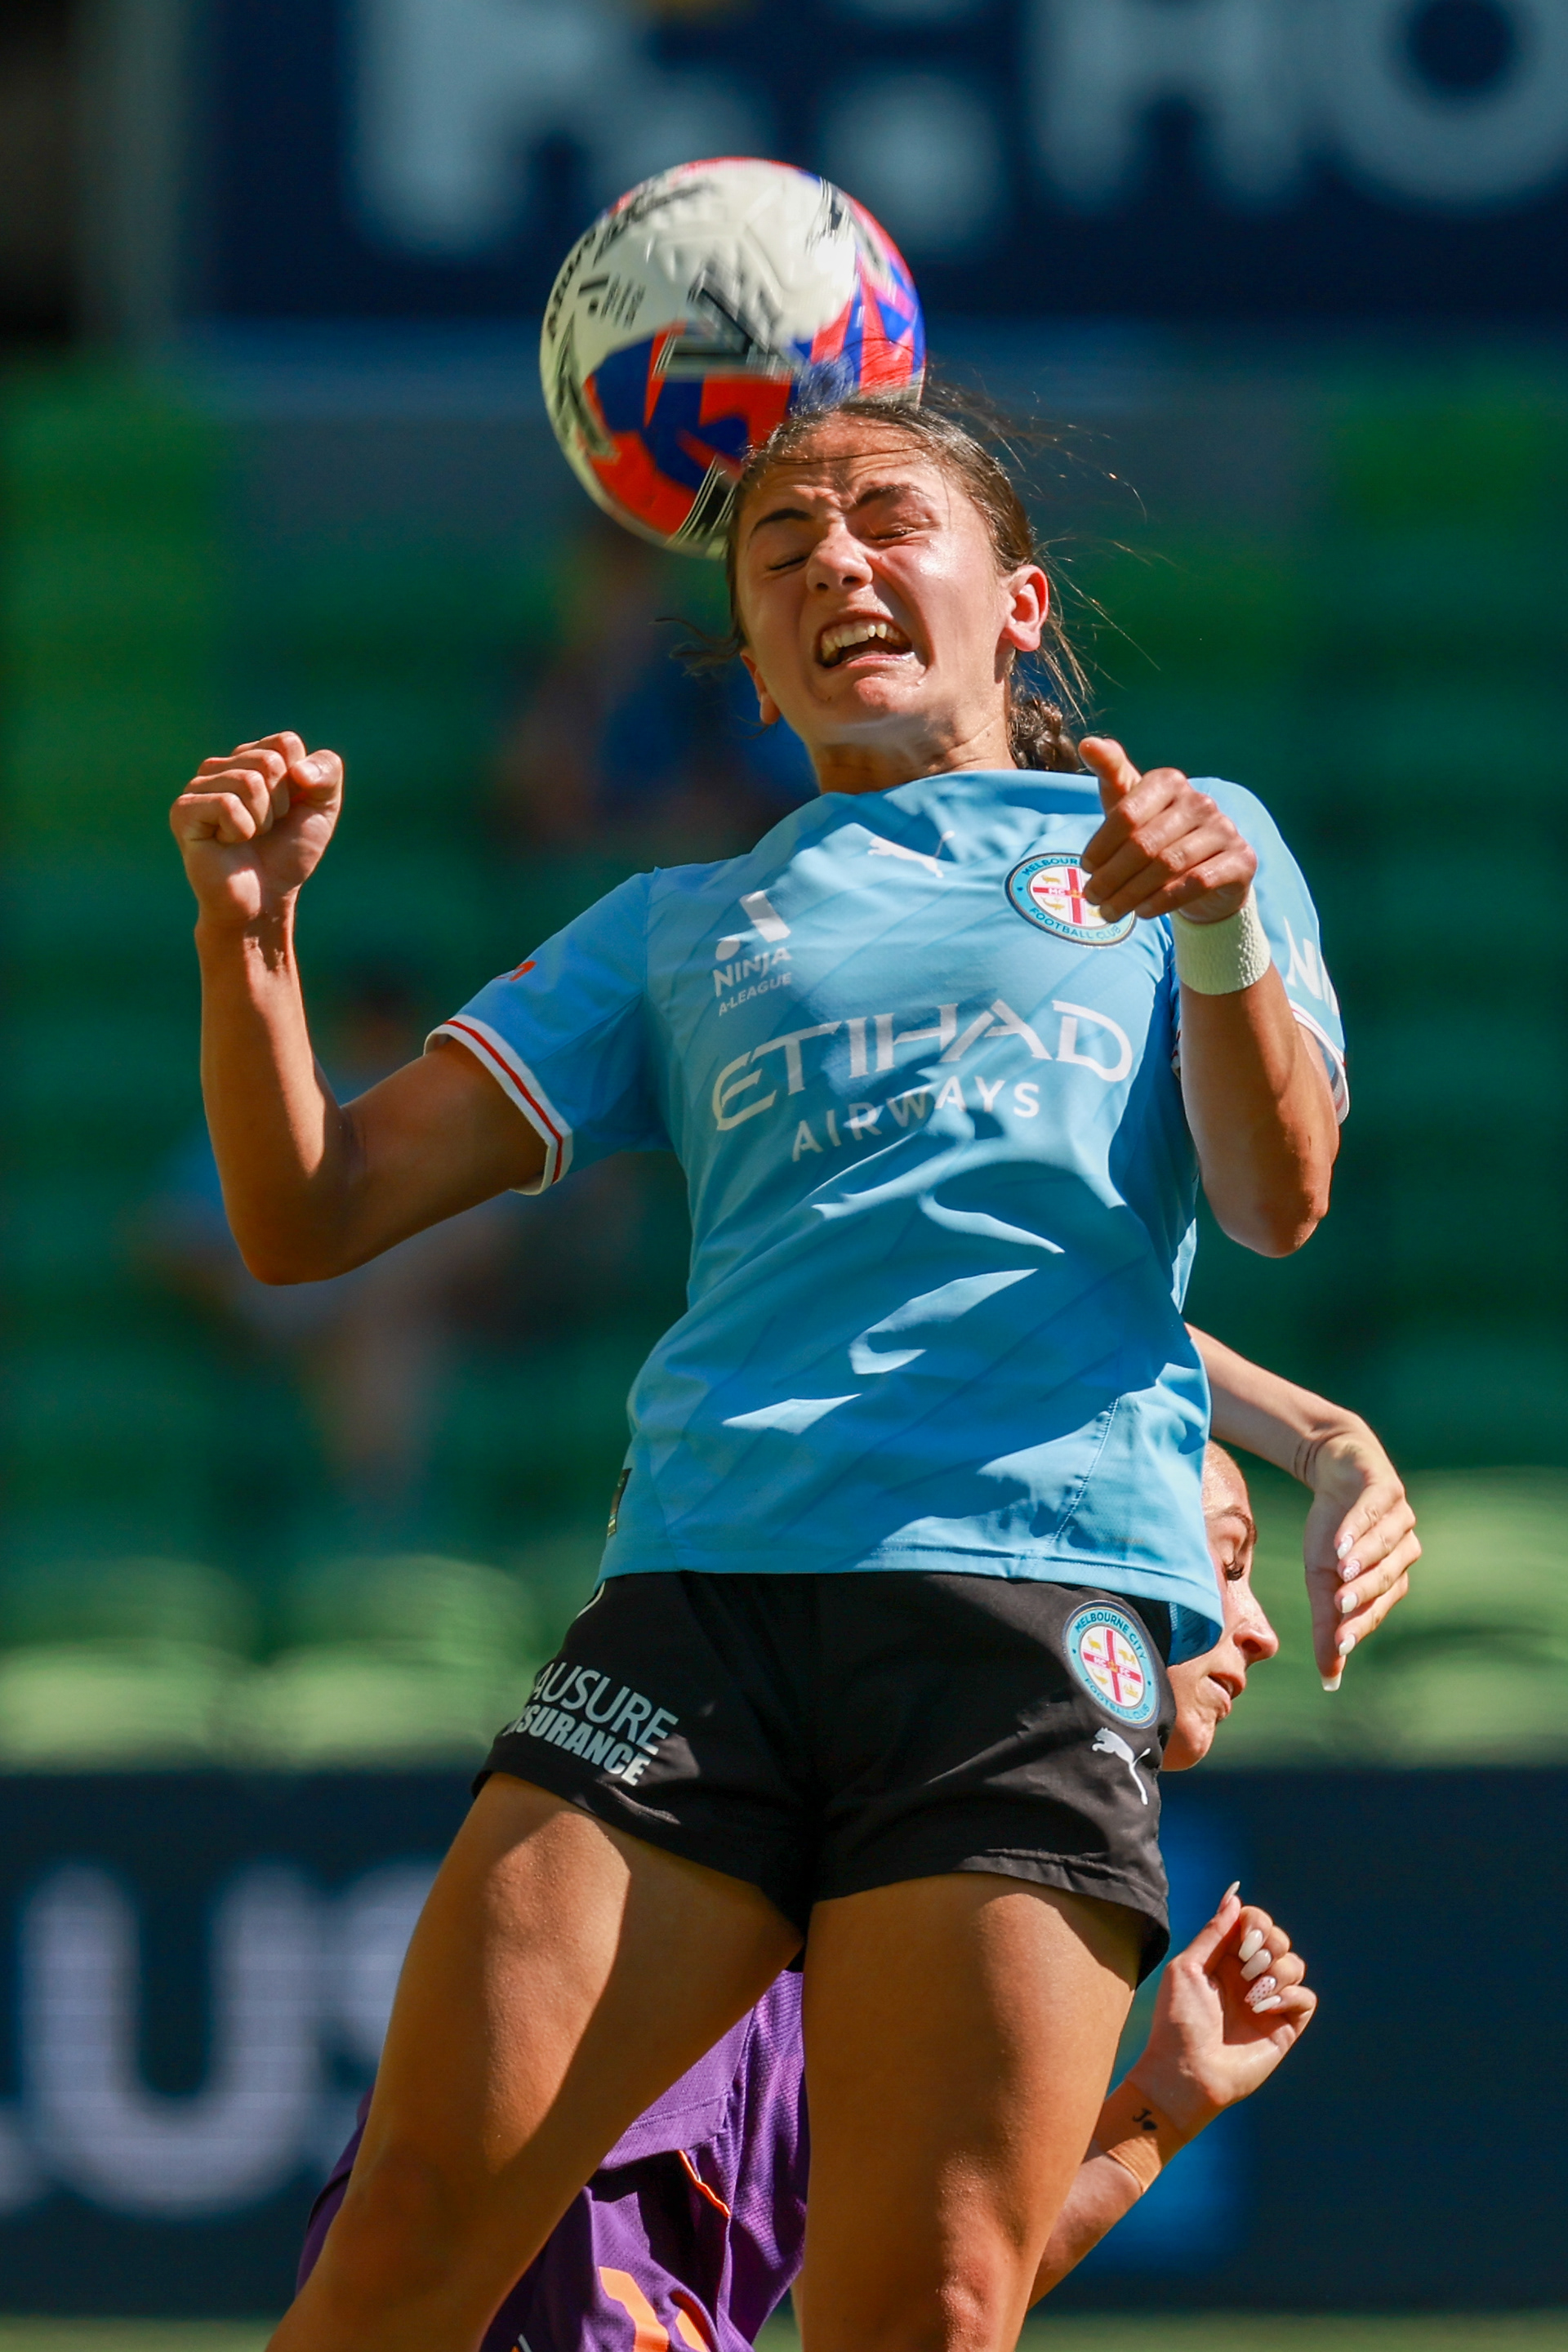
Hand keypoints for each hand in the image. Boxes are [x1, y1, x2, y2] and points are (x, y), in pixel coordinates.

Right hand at [170, 733, 343, 929]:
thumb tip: (297, 770)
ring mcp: (199, 786)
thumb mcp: (322, 809)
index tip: (288, 810)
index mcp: (252, 758)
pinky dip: (241, 830)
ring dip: (261, 820)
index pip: (285, 743)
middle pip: (269, 761)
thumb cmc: (288, 853)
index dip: (299, 782)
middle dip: (280, 804)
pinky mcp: (184, 810)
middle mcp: (222, 766)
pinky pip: (227, 804)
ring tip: (248, 837)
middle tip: (267, 829)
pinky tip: (228, 843)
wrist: (265, 898)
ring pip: (249, 782)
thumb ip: (327, 774)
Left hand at [1078, 737, 1256, 925]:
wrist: (1206, 875)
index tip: (1085, 868)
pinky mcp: (1241, 859)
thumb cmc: (1156, 835)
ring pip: (1168, 865)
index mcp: (1169, 782)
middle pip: (1144, 843)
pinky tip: (1143, 913)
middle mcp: (1200, 801)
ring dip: (1132, 894)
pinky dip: (1164, 900)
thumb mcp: (1129, 805)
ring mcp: (1224, 829)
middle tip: (1091, 898)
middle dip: (1112, 876)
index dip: (1101, 844)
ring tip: (1109, 912)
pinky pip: (1197, 882)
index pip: (1126, 813)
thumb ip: (1111, 774)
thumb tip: (1089, 742)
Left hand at [1127, 1890, 1315, 2140]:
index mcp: (1224, 1958)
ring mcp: (1268, 2001)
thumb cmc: (1178, 2021)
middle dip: (1269, 1946)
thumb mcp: (1187, 1968)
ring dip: (1277, 1972)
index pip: (1255, 1922)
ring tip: (1253, 1995)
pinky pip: (1307, 1998)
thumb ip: (1213, 1932)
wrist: (1188, 2073)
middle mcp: (1249, 1977)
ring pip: (1296, 1964)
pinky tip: (1265, 2009)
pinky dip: (1291, 1997)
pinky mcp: (1285, 2027)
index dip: (1256, 1923)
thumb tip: (1235, 1895)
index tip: (1243, 1942)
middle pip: (1279, 1939)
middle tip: (1247, 1968)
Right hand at [1302, 1422, 1419, 1686]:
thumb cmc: (1331, 1529)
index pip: (1377, 1608)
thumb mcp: (1321, 1578)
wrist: (1333, 1469)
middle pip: (1387, 1578)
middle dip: (1363, 1593)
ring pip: (1386, 1544)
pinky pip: (1376, 1509)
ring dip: (1365, 1558)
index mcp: (1391, 1579)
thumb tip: (1329, 1680)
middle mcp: (1404, 1551)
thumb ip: (1326, 1624)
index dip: (1359, 1625)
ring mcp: (1400, 1518)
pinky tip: (1340, 1540)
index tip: (1339, 1645)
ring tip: (1339, 1571)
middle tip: (1338, 1606)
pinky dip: (1358, 1526)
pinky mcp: (1386, 1488)